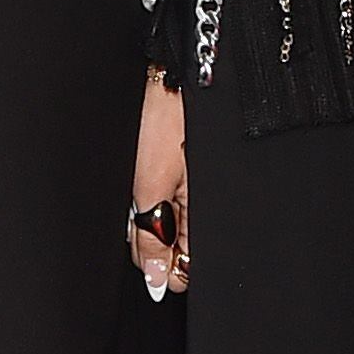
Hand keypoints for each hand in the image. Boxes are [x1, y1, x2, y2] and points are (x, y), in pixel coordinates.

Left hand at [128, 75, 187, 299]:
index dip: (157, 261)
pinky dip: (157, 190)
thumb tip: (157, 281)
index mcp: (205, 218)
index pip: (184, 271)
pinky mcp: (196, 172)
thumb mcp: (147, 185)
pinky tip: (154, 165)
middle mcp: (211, 208)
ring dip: (151, 209)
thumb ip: (151, 240)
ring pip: (169, 224)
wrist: (174, 72)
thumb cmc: (164, 119)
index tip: (143, 236)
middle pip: (174, 250)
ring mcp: (202, 190)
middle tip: (142, 198)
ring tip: (148, 173)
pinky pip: (172, 198)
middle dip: (152, 233)